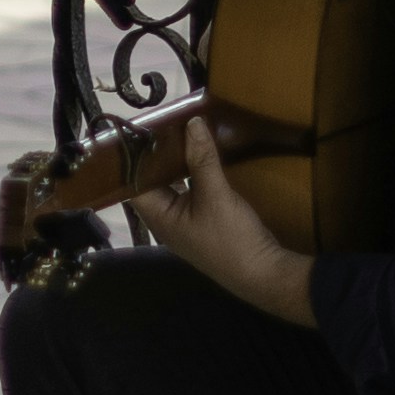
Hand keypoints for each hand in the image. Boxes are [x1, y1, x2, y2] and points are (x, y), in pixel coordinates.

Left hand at [129, 111, 311, 324]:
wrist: (262, 273)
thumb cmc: (230, 238)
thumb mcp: (215, 195)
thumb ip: (202, 159)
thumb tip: (191, 122)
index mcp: (158, 217)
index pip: (132, 183)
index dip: (133, 157)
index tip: (137, 129)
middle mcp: (164, 220)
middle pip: (151, 182)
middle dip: (155, 155)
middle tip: (160, 123)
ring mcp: (183, 222)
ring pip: (170, 187)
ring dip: (173, 163)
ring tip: (178, 132)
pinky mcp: (201, 221)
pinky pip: (187, 192)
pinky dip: (189, 173)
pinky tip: (198, 156)